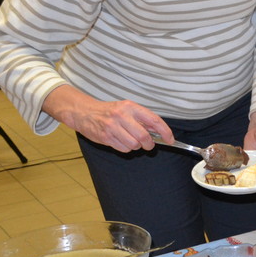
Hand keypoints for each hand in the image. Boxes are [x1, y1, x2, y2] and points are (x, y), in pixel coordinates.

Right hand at [42, 84, 166, 151]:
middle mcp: (122, 116)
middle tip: (149, 144)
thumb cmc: (110, 111)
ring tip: (131, 140)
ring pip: (134, 145)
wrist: (85, 112)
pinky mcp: (105, 137)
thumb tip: (160, 131)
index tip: (170, 140)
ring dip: (136, 146)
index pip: (154, 120)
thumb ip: (143, 119)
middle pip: (144, 137)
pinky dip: (126, 148)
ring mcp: (112, 127)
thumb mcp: (128, 109)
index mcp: (131, 107)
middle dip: (149, 144)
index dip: (165, 132)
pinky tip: (121, 141)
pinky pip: (124, 149)